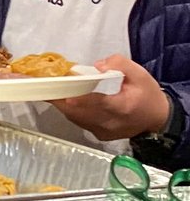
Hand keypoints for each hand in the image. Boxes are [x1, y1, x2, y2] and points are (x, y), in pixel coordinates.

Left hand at [50, 55, 171, 141]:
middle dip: (58, 97)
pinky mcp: (99, 135)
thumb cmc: (148, 95)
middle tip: (43, 84)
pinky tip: (64, 98)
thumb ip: (119, 65)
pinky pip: (79, 121)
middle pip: (78, 112)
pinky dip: (70, 109)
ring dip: (61, 102)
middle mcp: (110, 123)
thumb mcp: (140, 74)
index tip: (64, 93)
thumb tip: (97, 67)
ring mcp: (103, 131)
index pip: (99, 103)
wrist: (157, 120)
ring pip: (75, 117)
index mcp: (122, 107)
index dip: (80, 99)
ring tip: (49, 88)